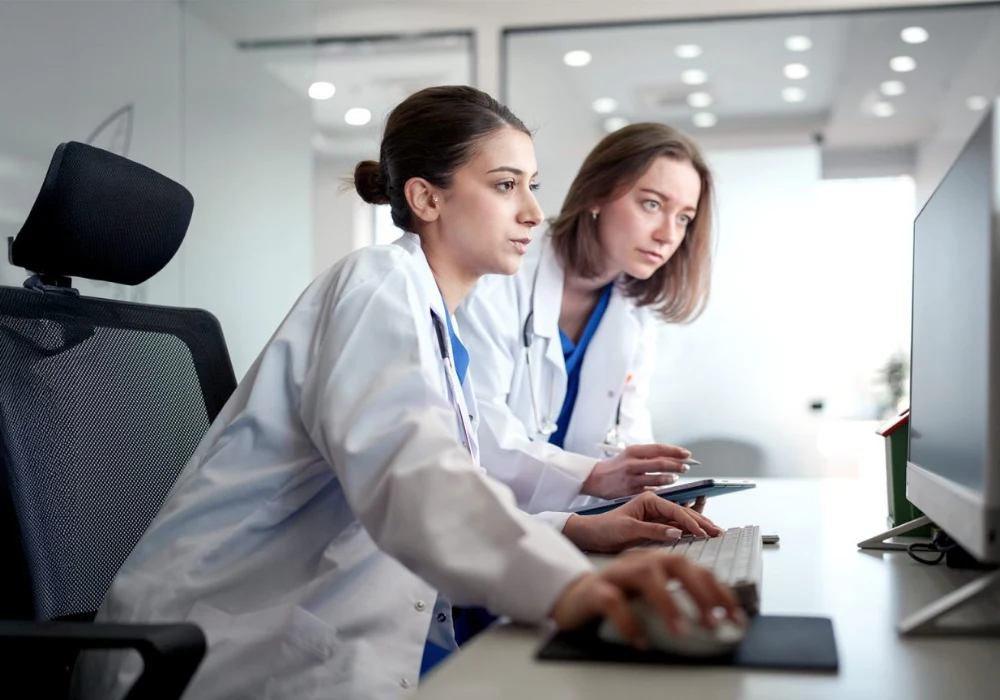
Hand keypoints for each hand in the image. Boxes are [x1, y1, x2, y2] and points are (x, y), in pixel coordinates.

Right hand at [549, 552, 744, 644]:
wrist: (572, 595)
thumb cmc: (618, 597)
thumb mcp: (651, 598)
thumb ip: (677, 601)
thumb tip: (716, 623)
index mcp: (657, 561)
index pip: (696, 569)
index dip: (719, 591)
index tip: (737, 616)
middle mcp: (640, 561)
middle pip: (676, 564)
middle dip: (701, 591)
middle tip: (717, 621)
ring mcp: (617, 573)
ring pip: (647, 576)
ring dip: (668, 602)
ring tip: (681, 629)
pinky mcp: (595, 590)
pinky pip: (613, 602)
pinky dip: (628, 621)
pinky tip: (641, 640)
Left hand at [561, 491, 722, 552]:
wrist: (593, 535)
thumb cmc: (606, 528)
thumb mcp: (629, 529)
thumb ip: (653, 530)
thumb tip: (677, 532)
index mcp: (649, 499)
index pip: (675, 510)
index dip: (690, 522)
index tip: (701, 533)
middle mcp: (655, 505)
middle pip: (683, 512)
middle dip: (701, 522)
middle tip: (717, 531)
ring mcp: (656, 516)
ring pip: (682, 520)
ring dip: (698, 526)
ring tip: (714, 531)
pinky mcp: (655, 526)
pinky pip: (676, 527)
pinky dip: (689, 531)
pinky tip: (700, 532)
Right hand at [582, 443, 691, 499]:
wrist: (595, 479)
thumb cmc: (617, 466)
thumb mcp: (630, 455)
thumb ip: (649, 456)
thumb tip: (673, 457)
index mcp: (632, 451)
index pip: (659, 449)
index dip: (675, 451)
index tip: (687, 454)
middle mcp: (631, 464)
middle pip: (661, 464)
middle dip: (677, 466)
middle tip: (686, 467)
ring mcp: (631, 479)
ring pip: (658, 480)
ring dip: (670, 479)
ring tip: (674, 478)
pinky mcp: (630, 493)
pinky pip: (651, 492)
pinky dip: (660, 490)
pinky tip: (663, 489)